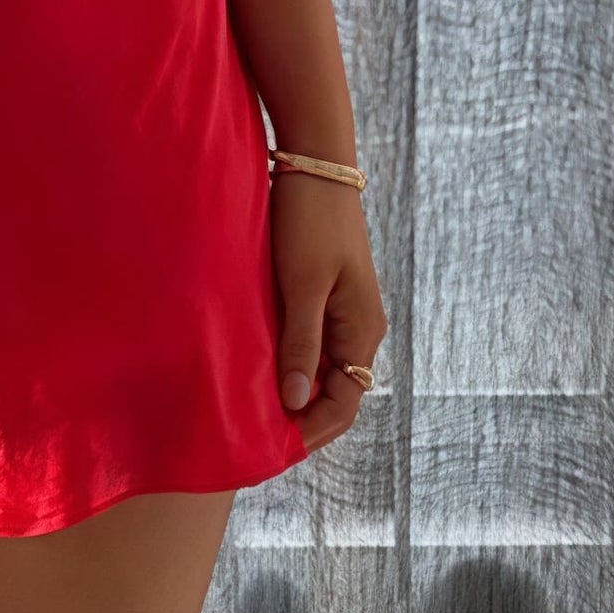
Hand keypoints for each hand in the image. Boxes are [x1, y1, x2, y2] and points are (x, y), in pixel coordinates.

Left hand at [269, 174, 386, 451]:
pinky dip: (288, 360)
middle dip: (300, 416)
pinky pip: (309, 342)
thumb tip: (296, 402)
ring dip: (292, 389)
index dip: (311, 430)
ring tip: (252, 409)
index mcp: (362, 330)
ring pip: (319, 368)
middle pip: (334, 391)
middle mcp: (358, 327)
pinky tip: (257, 366)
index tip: (273, 448)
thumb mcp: (303, 285)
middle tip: (256, 437)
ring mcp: (341, 310)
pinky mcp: (323, 293)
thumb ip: (301, 343)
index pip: (344, 402)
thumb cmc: (309, 221)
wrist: (315, 164)